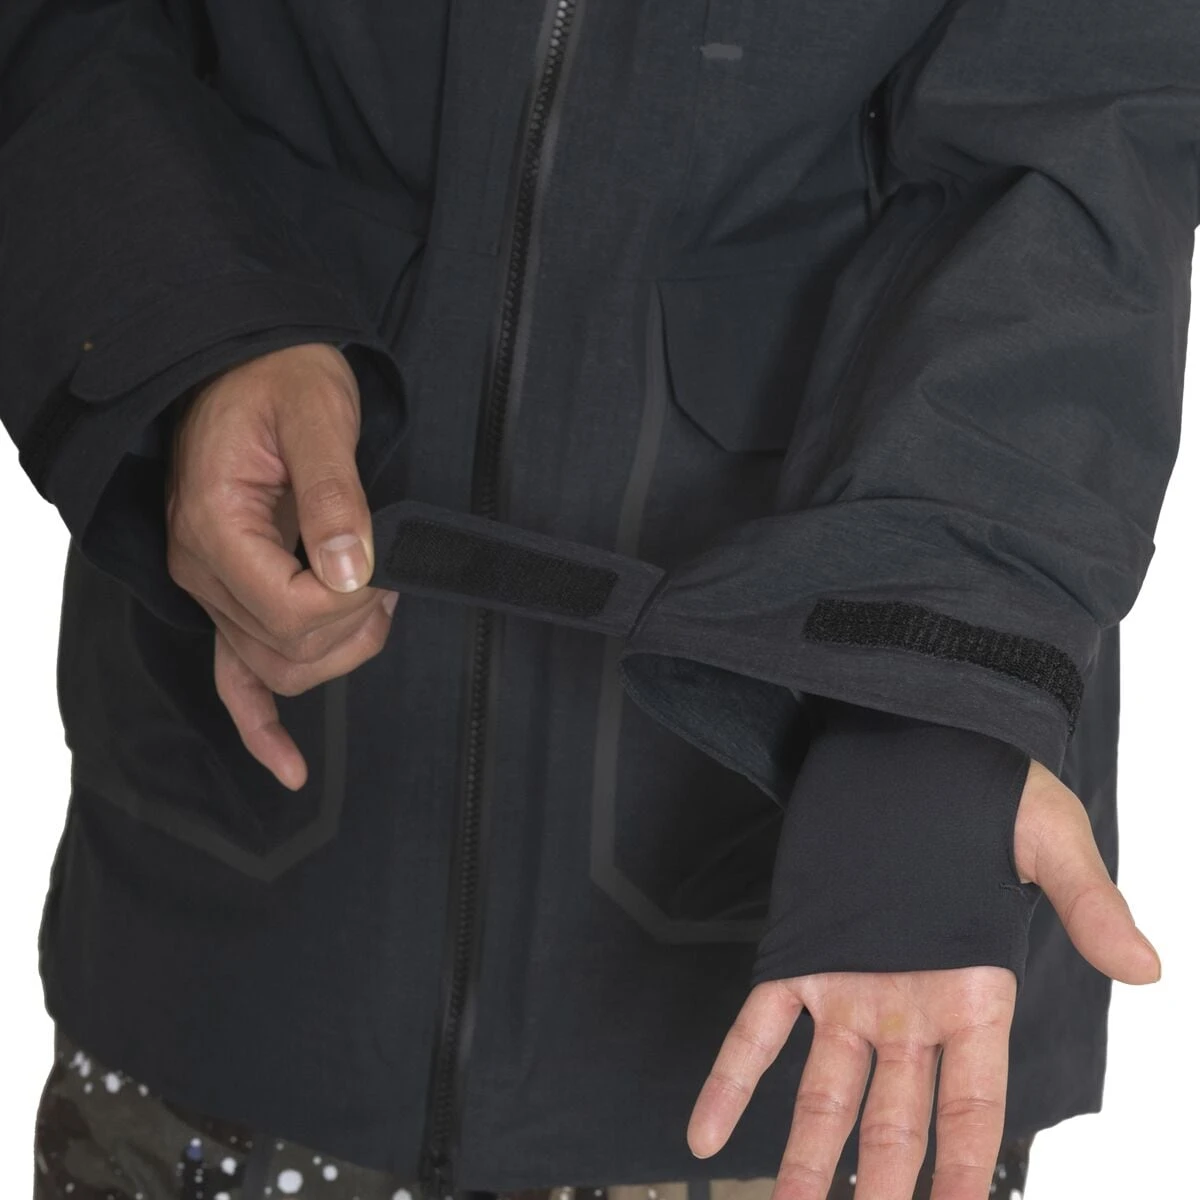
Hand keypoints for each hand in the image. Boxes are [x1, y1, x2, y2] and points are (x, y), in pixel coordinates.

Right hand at [164, 342, 398, 790]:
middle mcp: (202, 569)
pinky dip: (261, 724)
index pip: (287, 611)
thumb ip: (334, 495)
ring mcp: (211, 590)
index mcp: (214, 526)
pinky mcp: (231, 596)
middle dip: (354, 627)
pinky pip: (235, 677)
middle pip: (286, 649)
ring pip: (276, 668)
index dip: (349, 604)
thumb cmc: (280, 381)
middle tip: (392, 575)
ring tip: (377, 601)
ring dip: (338, 652)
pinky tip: (289, 768)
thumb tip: (354, 569)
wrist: (248, 365)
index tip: (383, 567)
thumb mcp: (317, 417)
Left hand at [687, 757, 1161, 1198]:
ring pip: (827, 1091)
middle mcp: (909, 1005)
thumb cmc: (989, 790)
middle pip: (897, 1121)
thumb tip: (1145, 965)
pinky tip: (704, 1131)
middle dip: (882, 1186)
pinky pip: (758, 1026)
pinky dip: (731, 1078)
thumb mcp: (1050, 840)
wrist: (913, 741)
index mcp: (975, 992)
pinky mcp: (799, 953)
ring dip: (804, 1158)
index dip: (962, 1171)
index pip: (972, 1108)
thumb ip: (1089, 905)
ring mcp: (849, 985)